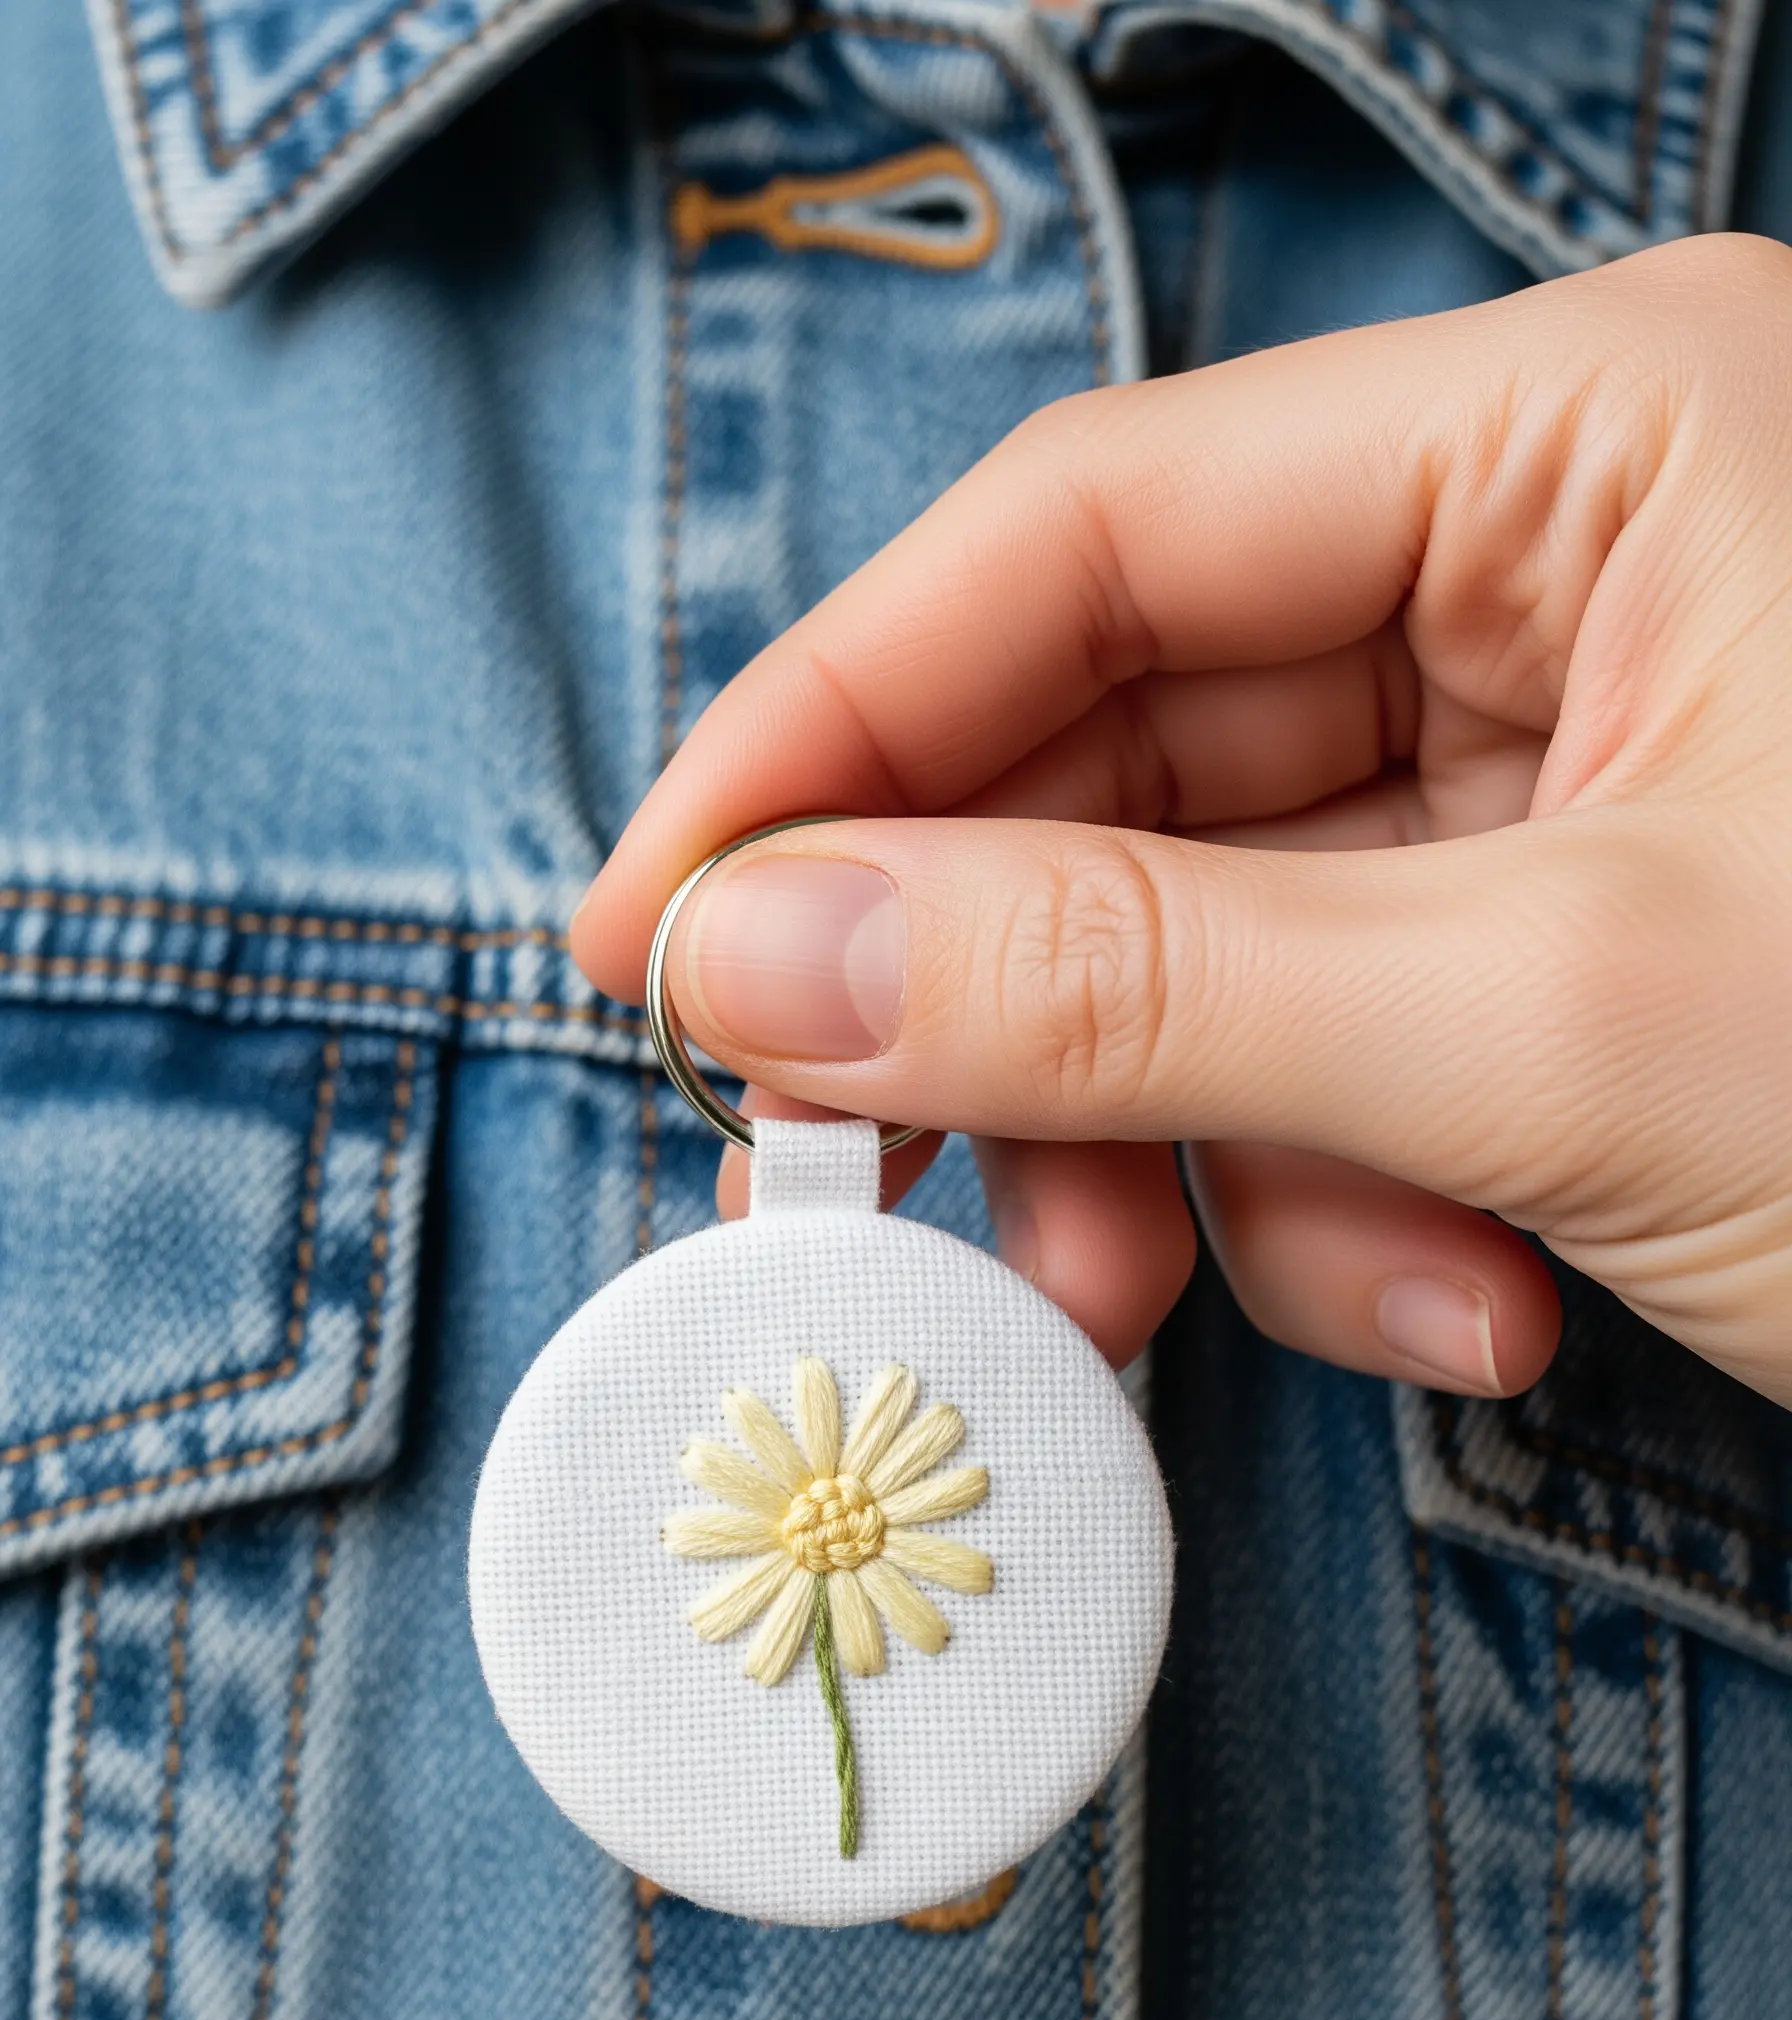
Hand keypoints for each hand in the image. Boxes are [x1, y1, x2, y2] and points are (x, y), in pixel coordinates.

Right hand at [575, 235, 1791, 1403]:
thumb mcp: (1553, 1027)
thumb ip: (1130, 978)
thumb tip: (751, 953)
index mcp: (1601, 438)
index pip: (1088, 530)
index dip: (833, 738)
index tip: (652, 935)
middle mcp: (1582, 564)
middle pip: (1136, 754)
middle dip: (1006, 1011)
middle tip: (858, 1195)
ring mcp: (1592, 766)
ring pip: (1231, 940)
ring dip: (1185, 1156)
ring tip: (1189, 1316)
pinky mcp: (1601, 945)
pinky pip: (1358, 1049)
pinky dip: (1341, 1207)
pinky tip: (1451, 1312)